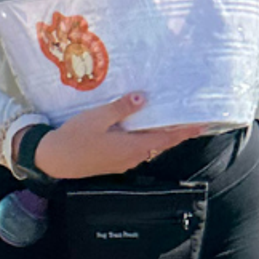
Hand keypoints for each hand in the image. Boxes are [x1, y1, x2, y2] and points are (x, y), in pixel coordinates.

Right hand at [34, 94, 211, 179]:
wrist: (56, 159)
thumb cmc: (75, 137)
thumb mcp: (97, 117)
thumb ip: (121, 108)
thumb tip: (143, 98)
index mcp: (133, 147)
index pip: (166, 138)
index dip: (185, 131)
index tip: (203, 124)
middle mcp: (133, 156)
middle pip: (161, 142)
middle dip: (177, 131)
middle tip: (191, 118)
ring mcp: (124, 160)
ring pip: (150, 145)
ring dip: (162, 133)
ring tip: (171, 118)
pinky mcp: (115, 160)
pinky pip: (138, 147)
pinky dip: (147, 136)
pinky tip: (143, 126)